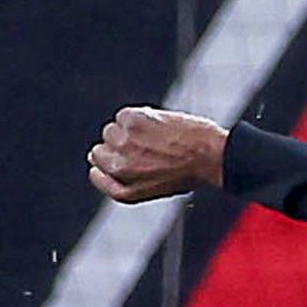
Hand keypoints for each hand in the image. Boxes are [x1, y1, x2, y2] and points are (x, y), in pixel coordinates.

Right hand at [89, 107, 228, 203]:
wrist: (210, 156)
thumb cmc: (188, 173)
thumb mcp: (154, 189)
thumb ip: (129, 179)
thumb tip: (108, 160)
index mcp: (124, 191)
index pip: (96, 174)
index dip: (106, 165)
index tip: (119, 159)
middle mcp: (119, 169)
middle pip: (98, 151)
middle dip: (116, 147)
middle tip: (142, 146)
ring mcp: (124, 144)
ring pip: (110, 131)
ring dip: (127, 130)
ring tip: (152, 135)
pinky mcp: (133, 121)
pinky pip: (122, 115)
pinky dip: (137, 116)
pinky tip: (155, 123)